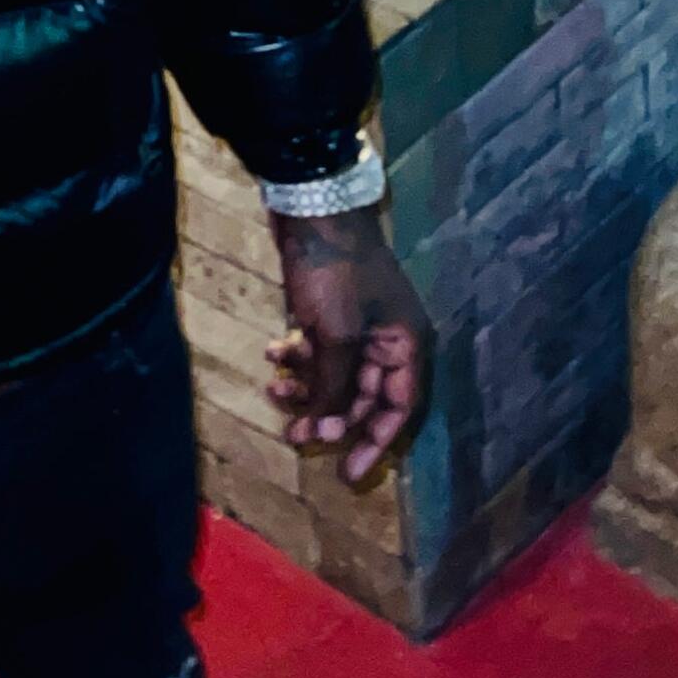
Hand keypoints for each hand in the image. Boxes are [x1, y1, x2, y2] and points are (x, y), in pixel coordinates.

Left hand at [265, 206, 431, 487]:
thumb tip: (328, 432)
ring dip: (306, 388)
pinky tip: (272, 353)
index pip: (397, 408)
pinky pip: (317, 349)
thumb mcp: (336, 335)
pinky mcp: (328, 310)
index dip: (374, 443)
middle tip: (293, 437)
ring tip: (273, 393)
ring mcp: (357, 324)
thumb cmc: (335, 271)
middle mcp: (386, 340)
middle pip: (361, 395)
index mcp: (405, 345)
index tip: (347, 473)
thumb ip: (335, 387)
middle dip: (328, 416)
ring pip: (334, 374)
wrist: (311, 204)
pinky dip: (296, 357)